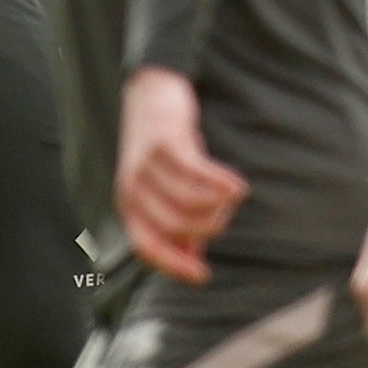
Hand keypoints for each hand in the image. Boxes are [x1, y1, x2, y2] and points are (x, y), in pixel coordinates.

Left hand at [115, 66, 249, 284]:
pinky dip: (222, 183)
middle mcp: (132, 187)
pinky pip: (198, 174)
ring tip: (233, 196)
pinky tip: (238, 186)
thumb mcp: (165, 188)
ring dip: (219, 205)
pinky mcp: (166, 142)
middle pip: (177, 227)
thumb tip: (193, 257)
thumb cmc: (162, 148)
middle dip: (210, 227)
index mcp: (128, 204)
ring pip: (190, 203)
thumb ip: (176, 222)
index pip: (147, 246)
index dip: (174, 265)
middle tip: (226, 213)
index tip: (204, 275)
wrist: (151, 92)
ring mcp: (147, 164)